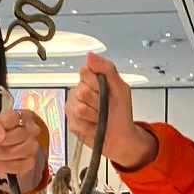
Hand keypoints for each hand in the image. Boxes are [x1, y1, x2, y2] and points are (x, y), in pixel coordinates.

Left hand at [0, 109, 40, 177]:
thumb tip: (0, 137)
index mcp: (22, 115)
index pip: (10, 119)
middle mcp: (32, 129)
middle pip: (15, 136)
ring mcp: (34, 146)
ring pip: (17, 152)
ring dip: (1, 156)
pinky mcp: (31, 162)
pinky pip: (19, 166)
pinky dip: (6, 166)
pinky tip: (3, 162)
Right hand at [67, 53, 155, 168]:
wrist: (121, 138)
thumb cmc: (121, 113)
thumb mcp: (121, 88)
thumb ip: (107, 70)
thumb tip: (90, 55)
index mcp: (91, 80)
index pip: (85, 71)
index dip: (96, 82)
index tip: (106, 90)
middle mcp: (79, 91)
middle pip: (81, 91)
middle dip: (97, 102)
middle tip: (105, 107)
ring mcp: (73, 107)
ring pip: (78, 108)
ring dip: (94, 116)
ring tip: (100, 118)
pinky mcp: (71, 123)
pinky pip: (77, 123)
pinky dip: (90, 127)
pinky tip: (95, 127)